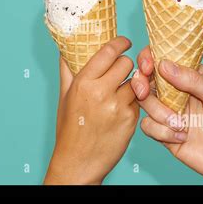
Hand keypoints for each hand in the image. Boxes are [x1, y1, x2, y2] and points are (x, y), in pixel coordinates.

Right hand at [44, 37, 138, 184]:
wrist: (78, 162)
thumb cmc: (69, 128)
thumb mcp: (64, 96)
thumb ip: (67, 70)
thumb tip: (67, 48)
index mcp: (83, 83)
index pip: (109, 51)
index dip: (120, 42)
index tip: (125, 41)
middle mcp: (101, 93)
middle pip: (126, 63)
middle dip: (125, 64)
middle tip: (120, 70)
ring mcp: (118, 107)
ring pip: (136, 81)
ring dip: (131, 83)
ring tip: (119, 91)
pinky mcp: (131, 120)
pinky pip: (138, 100)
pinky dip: (132, 101)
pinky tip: (121, 108)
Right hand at [131, 46, 202, 184]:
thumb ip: (191, 79)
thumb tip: (164, 64)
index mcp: (190, 76)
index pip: (162, 60)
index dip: (148, 59)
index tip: (147, 66)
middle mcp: (176, 92)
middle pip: (146, 80)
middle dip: (140, 84)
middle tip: (144, 91)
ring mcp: (170, 113)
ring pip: (144, 104)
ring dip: (158, 113)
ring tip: (180, 124)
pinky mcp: (166, 134)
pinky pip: (148, 127)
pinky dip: (161, 132)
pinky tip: (181, 137)